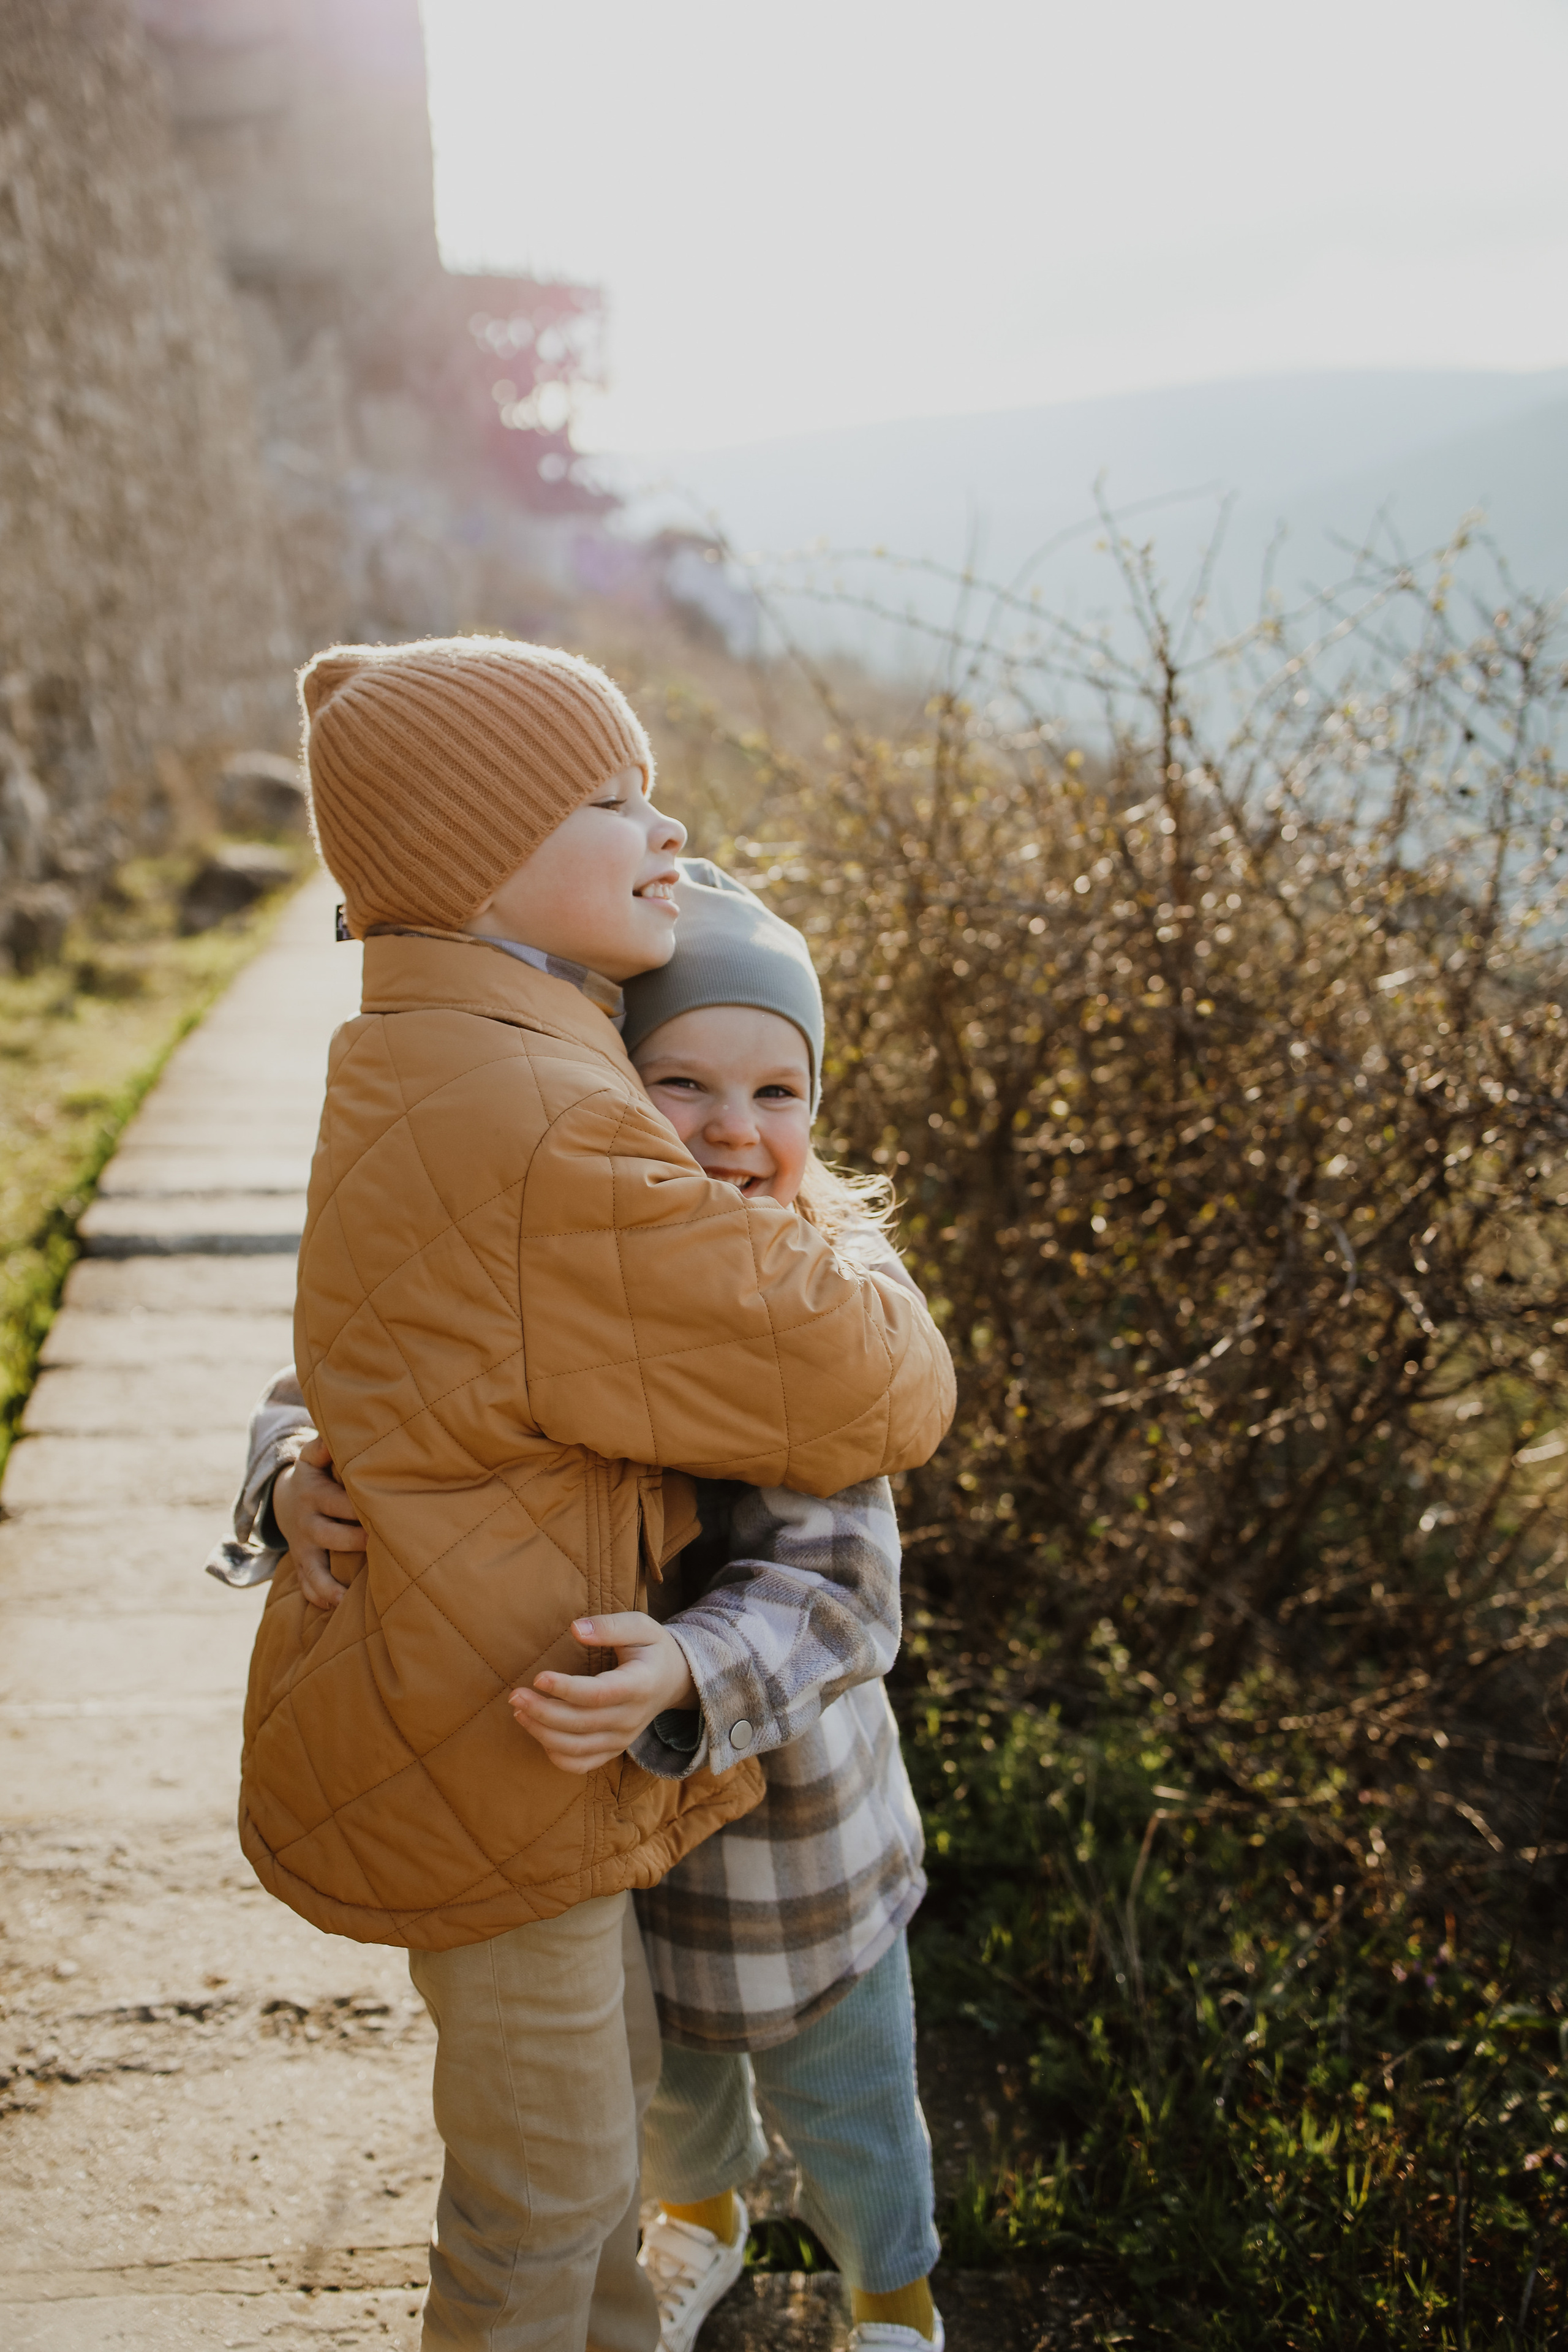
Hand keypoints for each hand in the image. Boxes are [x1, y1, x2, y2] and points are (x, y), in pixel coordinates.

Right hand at [273, 1436, 365, 1611]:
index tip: (385, 1512)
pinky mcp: (302, 1561)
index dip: (361, 1508)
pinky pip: (306, 1582)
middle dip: (353, 1542)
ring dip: (330, 1584)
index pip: (339, 1502)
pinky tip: (336, 1610)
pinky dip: (319, 1596)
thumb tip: (331, 1434)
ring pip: (314, 1567)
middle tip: (380, 1547)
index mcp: (315, 1492)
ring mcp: (303, 1544)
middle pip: (330, 1535)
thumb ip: (323, 1445)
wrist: (286, 1496)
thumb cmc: (318, 1473)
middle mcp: (307, 1520)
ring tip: (347, 1599)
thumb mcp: (315, 1455)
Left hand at [509, 1614, 697, 1775]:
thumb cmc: (652, 1649)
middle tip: (515, 1696)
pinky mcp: (614, 1749)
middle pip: (581, 1724)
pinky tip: (539, 1735)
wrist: (673, 1681)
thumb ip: (610, 1626)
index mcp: (640, 1685)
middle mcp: (631, 1718)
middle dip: (543, 1712)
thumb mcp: (640, 1627)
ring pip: (577, 1748)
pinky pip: (582, 1764)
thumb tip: (576, 1629)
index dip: (565, 1689)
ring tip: (519, 1712)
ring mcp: (623, 1739)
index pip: (597, 1694)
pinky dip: (557, 1756)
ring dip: (543, 1734)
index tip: (538, 1677)